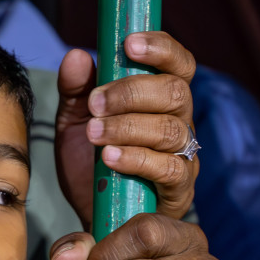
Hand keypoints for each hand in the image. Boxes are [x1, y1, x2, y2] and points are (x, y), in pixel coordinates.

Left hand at [56, 32, 197, 226]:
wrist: (94, 215)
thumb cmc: (91, 164)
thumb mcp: (75, 123)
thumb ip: (76, 91)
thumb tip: (75, 56)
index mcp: (161, 99)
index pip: (178, 64)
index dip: (161, 49)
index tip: (129, 44)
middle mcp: (180, 122)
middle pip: (175, 92)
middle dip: (132, 93)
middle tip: (95, 104)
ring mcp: (184, 155)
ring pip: (171, 129)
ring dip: (128, 127)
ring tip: (94, 133)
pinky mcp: (179, 188)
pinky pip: (169, 168)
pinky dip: (137, 159)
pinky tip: (110, 157)